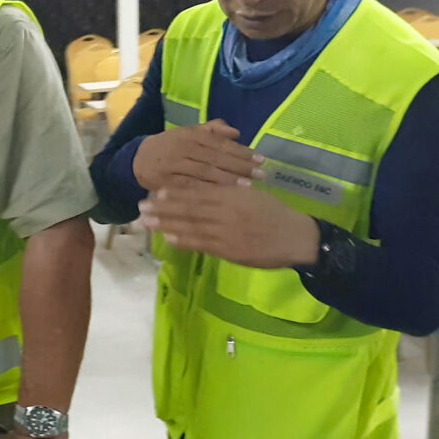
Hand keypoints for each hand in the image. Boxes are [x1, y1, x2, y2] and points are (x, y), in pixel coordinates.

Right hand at [132, 120, 265, 191]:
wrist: (137, 160)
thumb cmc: (170, 146)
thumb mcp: (189, 133)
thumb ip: (212, 130)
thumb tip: (236, 132)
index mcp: (191, 135)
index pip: (221, 143)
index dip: (242, 151)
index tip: (261, 160)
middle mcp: (183, 148)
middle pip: (216, 158)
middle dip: (240, 167)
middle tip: (261, 175)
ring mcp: (174, 165)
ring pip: (204, 172)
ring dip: (227, 180)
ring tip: (247, 186)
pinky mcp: (166, 182)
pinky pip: (189, 187)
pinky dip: (206, 191)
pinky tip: (222, 197)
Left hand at [140, 184, 319, 268]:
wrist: (296, 237)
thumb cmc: (275, 214)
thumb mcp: (254, 195)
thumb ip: (231, 192)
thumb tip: (209, 188)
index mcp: (233, 195)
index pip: (199, 193)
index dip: (176, 193)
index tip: (157, 192)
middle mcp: (226, 212)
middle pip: (189, 209)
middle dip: (163, 209)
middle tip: (141, 207)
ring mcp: (226, 232)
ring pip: (191, 227)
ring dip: (167, 225)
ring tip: (148, 223)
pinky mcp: (229, 250)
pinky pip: (203, 245)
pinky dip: (185, 241)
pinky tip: (169, 239)